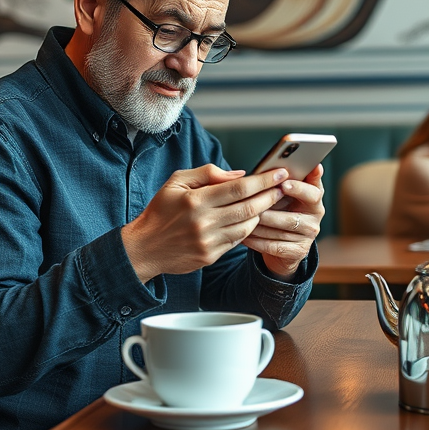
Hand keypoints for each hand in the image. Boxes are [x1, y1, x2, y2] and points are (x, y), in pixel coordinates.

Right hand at [122, 164, 288, 282]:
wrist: (144, 248)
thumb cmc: (160, 211)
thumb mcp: (177, 182)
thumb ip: (207, 173)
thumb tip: (239, 175)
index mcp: (195, 200)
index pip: (238, 188)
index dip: (263, 180)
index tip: (279, 173)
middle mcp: (203, 222)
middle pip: (249, 207)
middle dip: (271, 196)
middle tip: (283, 187)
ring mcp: (208, 242)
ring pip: (248, 226)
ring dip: (263, 213)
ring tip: (271, 201)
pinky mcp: (211, 256)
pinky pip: (238, 240)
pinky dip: (249, 228)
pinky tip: (253, 218)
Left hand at [243, 164, 324, 279]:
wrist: (286, 243)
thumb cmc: (282, 209)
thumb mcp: (286, 193)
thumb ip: (284, 180)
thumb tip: (276, 166)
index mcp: (314, 199)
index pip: (313, 193)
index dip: (299, 188)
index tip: (284, 183)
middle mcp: (314, 218)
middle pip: (291, 216)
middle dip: (269, 211)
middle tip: (252, 204)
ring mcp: (307, 237)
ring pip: (279, 231)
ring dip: (258, 226)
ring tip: (241, 219)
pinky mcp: (297, 251)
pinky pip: (273, 246)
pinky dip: (256, 240)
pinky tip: (243, 235)